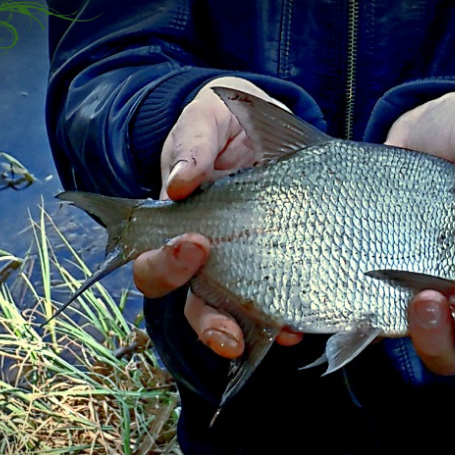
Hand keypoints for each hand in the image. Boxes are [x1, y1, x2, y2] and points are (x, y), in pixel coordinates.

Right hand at [132, 76, 303, 358]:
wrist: (266, 124)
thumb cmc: (225, 123)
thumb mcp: (207, 119)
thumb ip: (193, 143)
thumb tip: (178, 182)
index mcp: (177, 223)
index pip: (153, 259)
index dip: (165, 263)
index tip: (196, 244)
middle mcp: (205, 255)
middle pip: (192, 302)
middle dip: (208, 321)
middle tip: (227, 328)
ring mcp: (242, 267)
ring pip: (235, 315)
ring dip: (250, 333)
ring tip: (278, 335)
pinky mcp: (278, 270)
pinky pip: (277, 305)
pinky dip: (287, 320)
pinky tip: (300, 324)